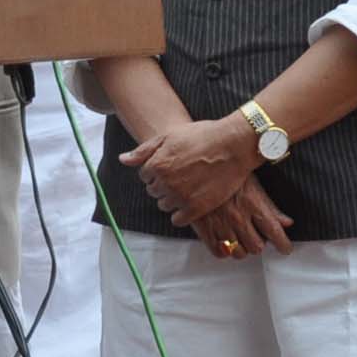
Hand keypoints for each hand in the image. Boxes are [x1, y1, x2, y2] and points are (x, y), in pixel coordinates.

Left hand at [126, 117, 261, 225]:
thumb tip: (123, 159)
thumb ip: (143, 151)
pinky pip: (178, 220)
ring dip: (172, 198)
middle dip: (163, 184)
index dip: (157, 171)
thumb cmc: (202, 136)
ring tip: (188, 187)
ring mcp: (181, 197)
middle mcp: (166, 183)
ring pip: (164, 205)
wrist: (234, 144)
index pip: (145, 176)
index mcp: (156, 165)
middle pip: (153, 191)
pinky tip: (190, 203)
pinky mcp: (197, 208)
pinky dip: (181, 214)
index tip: (171, 166)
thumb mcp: (169, 136)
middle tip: (181, 175)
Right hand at [189, 179, 292, 260]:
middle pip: (256, 247)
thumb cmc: (225, 172)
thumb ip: (270, 206)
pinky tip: (225, 243)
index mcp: (253, 204)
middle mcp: (238, 217)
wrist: (196, 167)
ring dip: (242, 249)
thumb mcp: (252, 183)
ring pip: (238, 252)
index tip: (284, 248)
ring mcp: (221, 224)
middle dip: (259, 244)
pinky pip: (218, 252)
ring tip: (240, 240)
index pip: (274, 232)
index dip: (283, 244)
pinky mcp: (204, 228)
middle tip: (257, 238)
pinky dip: (224, 251)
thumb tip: (286, 222)